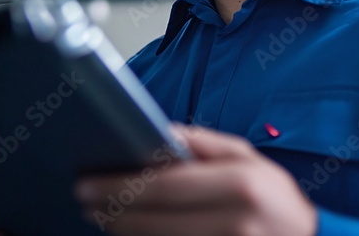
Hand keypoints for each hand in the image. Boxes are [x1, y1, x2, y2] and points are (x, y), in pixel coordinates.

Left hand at [75, 125, 317, 235]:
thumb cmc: (275, 198)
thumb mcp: (251, 159)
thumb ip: (205, 144)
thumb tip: (161, 133)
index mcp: (242, 185)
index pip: (166, 186)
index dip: (121, 185)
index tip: (89, 182)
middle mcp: (236, 223)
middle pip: (155, 220)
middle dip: (112, 209)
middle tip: (84, 198)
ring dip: (122, 230)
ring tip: (100, 215)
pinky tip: (128, 233)